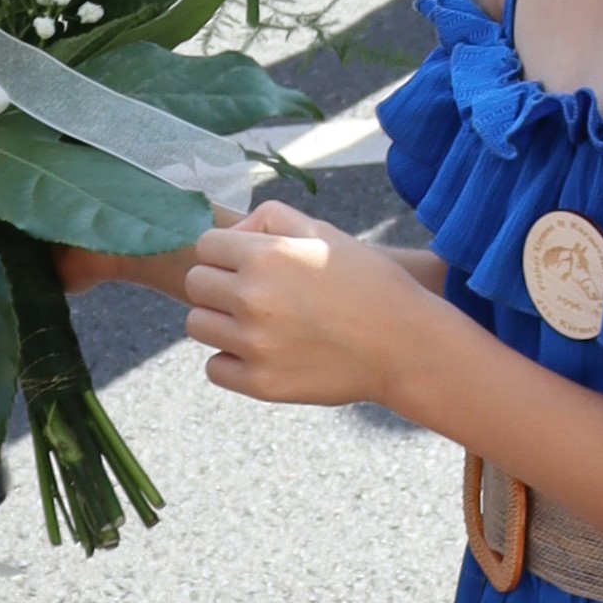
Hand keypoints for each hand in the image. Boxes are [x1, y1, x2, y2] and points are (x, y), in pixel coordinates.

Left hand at [184, 202, 439, 406]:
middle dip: (220, 285)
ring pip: (198, 326)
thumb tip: (233, 235)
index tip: (251, 263)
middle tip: (258, 295)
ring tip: (261, 324)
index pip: (206, 245)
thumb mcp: (326, 233)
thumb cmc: (371, 284)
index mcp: (266, 256)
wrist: (407, 346)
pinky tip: (265, 353)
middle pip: (196, 285)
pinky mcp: (261, 383)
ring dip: (221, 322)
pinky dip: (232, 361)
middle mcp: (252, 298)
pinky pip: (214, 367)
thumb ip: (272, 220)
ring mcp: (254, 344)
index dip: (228, 251)